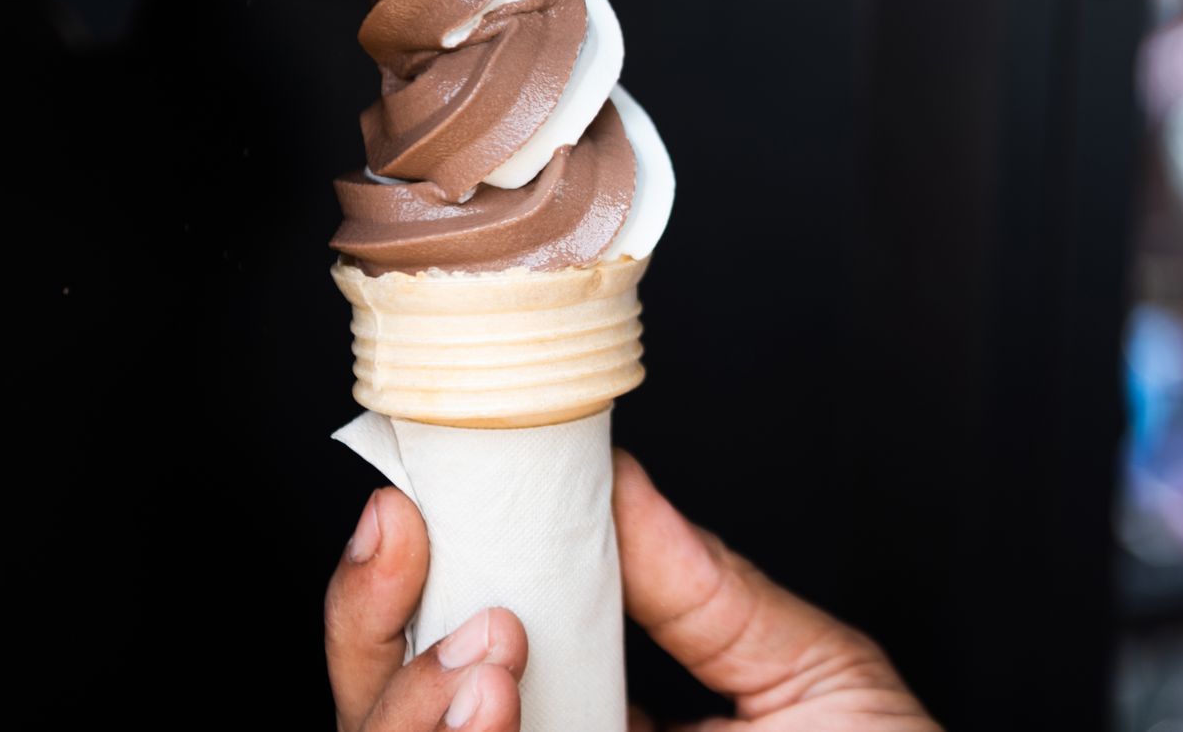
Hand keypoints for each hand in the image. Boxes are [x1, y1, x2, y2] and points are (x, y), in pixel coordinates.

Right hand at [324, 456, 937, 731]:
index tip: (408, 504)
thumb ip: (704, 590)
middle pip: (390, 721)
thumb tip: (621, 476)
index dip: (400, 587)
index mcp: (598, 729)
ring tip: (489, 644)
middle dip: (368, 631)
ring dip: (411, 705)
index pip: (454, 664)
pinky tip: (497, 702)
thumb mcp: (813, 677)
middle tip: (410, 545)